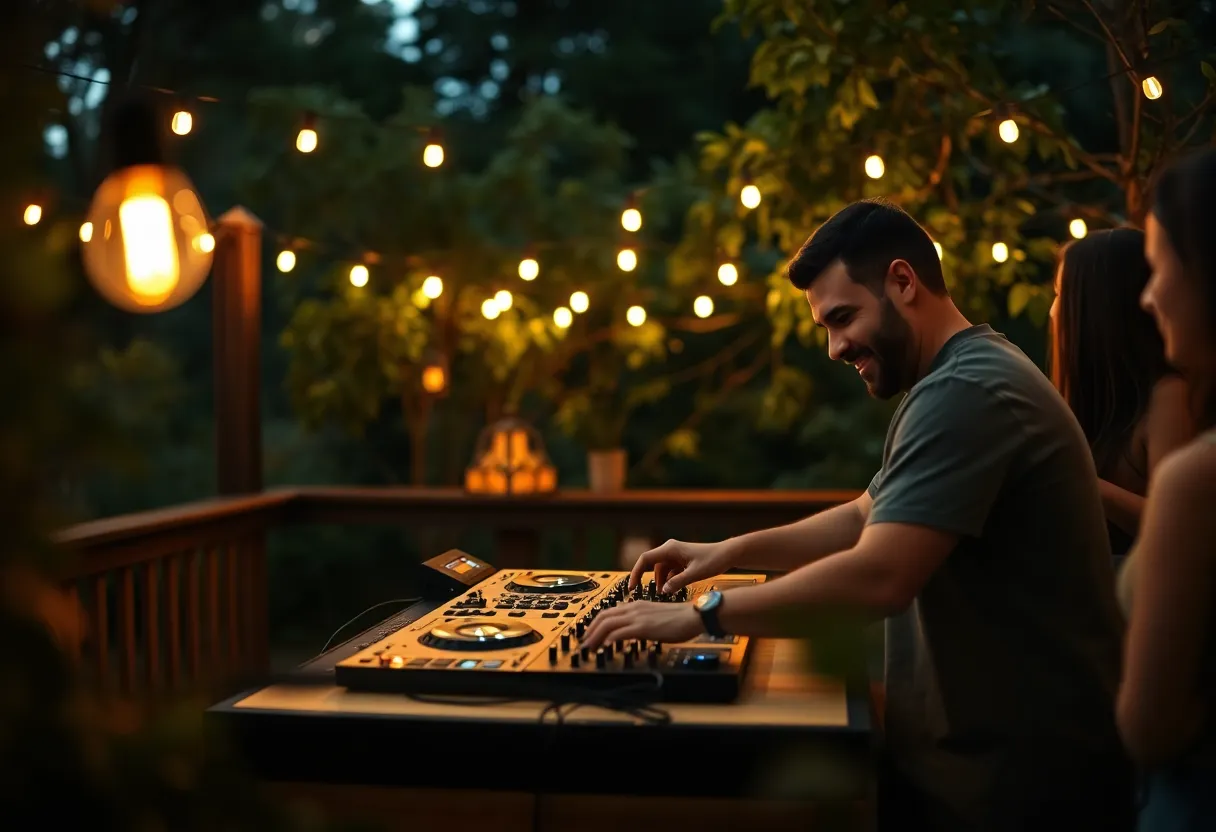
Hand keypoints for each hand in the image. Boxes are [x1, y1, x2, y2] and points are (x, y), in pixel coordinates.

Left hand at [579, 601, 702, 650]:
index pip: (609, 611)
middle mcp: (634, 608)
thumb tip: (633, 630)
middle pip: (603, 616)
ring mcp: (637, 617)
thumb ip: (642, 621)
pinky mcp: (643, 627)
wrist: (693, 616)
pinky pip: (619, 632)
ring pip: (607, 623)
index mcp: (636, 605)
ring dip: (595, 636)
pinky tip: (604, 647)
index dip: (596, 622)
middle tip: (584, 641)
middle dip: (590, 629)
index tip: (590, 633)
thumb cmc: (679, 618)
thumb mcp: (655, 617)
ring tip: (588, 647)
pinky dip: (608, 639)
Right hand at [629, 538, 737, 593]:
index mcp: (670, 549)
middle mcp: (670, 549)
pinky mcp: (681, 560)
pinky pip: (670, 571)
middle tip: (642, 593)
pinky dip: (669, 580)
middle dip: (647, 579)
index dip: (636, 573)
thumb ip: (677, 583)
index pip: (645, 559)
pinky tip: (674, 589)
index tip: (632, 587)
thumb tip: (662, 591)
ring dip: (661, 581)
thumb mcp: (695, 574)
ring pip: (661, 570)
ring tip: (663, 594)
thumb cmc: (713, 560)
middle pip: (651, 565)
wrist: (728, 554)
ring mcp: (676, 554)